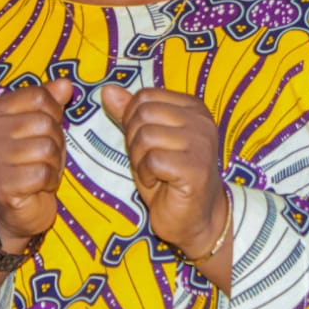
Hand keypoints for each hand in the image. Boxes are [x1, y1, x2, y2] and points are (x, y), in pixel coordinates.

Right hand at [0, 78, 72, 251]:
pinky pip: (43, 173)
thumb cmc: (29, 162)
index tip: (43, 130)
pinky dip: (48, 181)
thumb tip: (65, 84)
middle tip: (43, 157)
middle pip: (46, 123)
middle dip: (56, 142)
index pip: (39, 96)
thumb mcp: (41, 127)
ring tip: (40, 171)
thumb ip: (50, 102)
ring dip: (53, 164)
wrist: (13, 210)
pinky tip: (37, 186)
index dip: (54, 113)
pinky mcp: (2, 186)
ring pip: (47, 148)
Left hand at [101, 85, 226, 258]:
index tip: (147, 144)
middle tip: (149, 162)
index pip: (144, 96)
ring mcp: (201, 143)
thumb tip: (107, 90)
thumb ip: (130, 114)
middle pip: (143, 113)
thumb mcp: (146, 141)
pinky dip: (147, 175)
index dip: (132, 120)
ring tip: (155, 173)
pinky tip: (160, 183)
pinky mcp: (196, 168)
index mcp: (192, 107)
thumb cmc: (169, 178)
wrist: (195, 219)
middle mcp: (201, 121)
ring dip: (140, 160)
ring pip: (145, 136)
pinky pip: (152, 160)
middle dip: (134, 140)